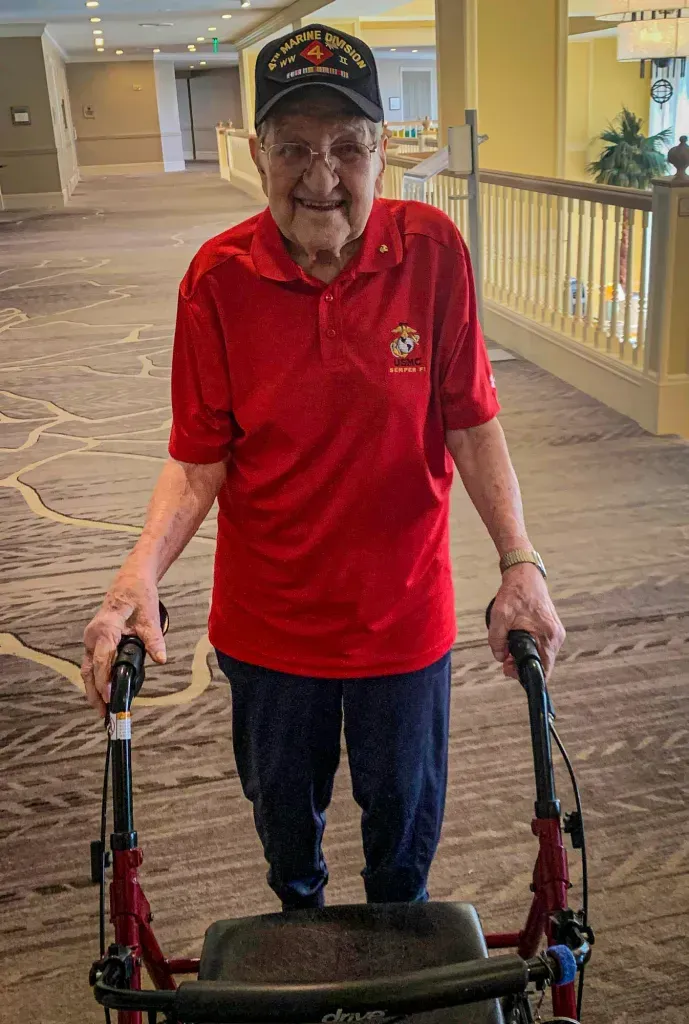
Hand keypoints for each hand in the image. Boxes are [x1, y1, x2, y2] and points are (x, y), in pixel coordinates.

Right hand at [81, 568, 166, 716]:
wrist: (130, 582)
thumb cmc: (139, 595)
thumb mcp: (150, 616)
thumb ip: (154, 639)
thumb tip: (161, 659)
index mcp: (105, 628)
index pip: (101, 660)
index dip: (104, 680)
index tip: (109, 698)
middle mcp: (92, 636)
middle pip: (89, 670)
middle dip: (95, 694)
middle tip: (104, 715)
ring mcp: (91, 640)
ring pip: (87, 670)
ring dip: (93, 690)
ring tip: (103, 711)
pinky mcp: (95, 643)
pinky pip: (92, 665)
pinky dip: (96, 681)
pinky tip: (105, 695)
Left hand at [488, 564, 564, 679]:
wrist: (524, 574)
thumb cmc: (515, 593)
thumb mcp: (500, 617)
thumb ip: (497, 641)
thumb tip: (500, 657)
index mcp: (548, 636)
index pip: (544, 669)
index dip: (525, 675)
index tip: (509, 670)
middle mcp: (556, 637)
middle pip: (542, 664)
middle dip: (522, 665)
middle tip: (504, 660)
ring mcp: (555, 632)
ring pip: (541, 655)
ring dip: (525, 656)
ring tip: (508, 650)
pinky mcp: (551, 628)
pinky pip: (541, 646)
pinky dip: (529, 648)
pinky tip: (516, 642)